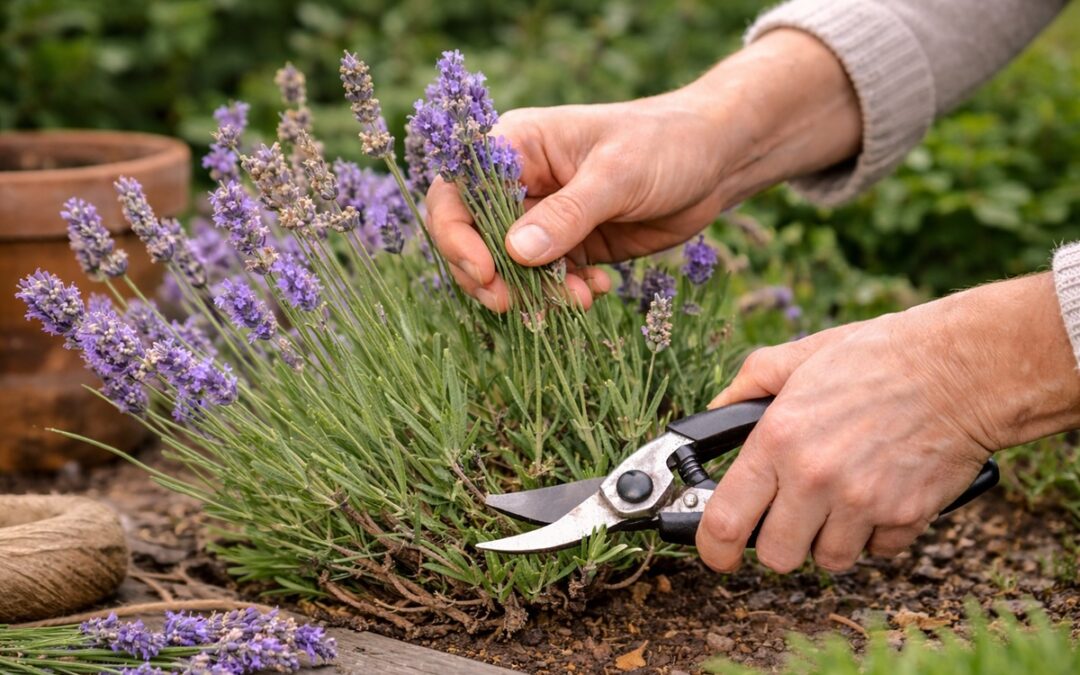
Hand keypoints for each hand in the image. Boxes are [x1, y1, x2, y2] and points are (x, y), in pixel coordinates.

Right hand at [426, 29, 861, 311]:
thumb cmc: (665, 144)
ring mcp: (544, 217)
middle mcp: (521, 182)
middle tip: (509, 305)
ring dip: (532, 292)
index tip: (484, 271)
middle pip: (472, 236)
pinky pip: (548, 280)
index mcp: (516, 146)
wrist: (716, 160)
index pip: (458, 191)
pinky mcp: (571, 245)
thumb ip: (567, 214)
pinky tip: (596, 291)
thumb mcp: (617, 175)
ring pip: (511, 267)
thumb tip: (515, 252)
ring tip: (575, 299)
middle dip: (489, 275)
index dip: (456, 234)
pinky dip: (564, 293)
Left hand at [696, 273, 1079, 572]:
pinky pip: (877, 550)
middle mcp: (814, 478)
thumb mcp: (800, 356)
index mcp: (778, 439)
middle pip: (775, 556)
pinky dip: (875, 532)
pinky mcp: (905, 517)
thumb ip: (749, 384)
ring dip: (829, 538)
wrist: (962, 369)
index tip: (716, 552)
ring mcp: (861, 502)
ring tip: (840, 495)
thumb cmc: (879, 357)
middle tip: (789, 515)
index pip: (725, 521)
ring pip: (828, 560)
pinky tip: (880, 492)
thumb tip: (716, 411)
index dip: (713, 547)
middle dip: (778, 542)